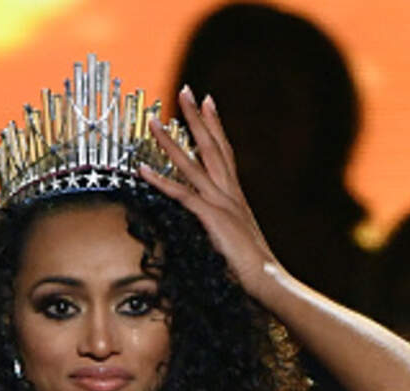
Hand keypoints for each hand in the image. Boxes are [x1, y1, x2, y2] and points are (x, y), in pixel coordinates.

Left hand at [139, 86, 280, 292]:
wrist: (268, 281)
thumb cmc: (252, 267)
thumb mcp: (236, 238)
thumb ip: (223, 224)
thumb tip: (212, 220)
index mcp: (236, 195)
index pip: (225, 151)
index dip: (215, 125)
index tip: (208, 100)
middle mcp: (230, 193)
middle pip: (213, 146)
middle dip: (197, 117)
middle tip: (186, 90)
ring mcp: (221, 203)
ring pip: (193, 164)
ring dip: (170, 142)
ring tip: (152, 122)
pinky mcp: (211, 218)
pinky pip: (181, 194)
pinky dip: (159, 180)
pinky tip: (142, 169)